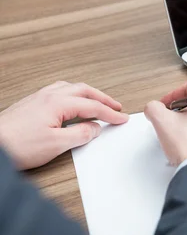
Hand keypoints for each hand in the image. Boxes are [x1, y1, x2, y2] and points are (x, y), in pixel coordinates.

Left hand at [0, 82, 128, 169]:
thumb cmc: (16, 145)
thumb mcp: (57, 144)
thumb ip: (80, 134)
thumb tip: (94, 128)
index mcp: (58, 103)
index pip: (92, 106)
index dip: (110, 114)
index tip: (122, 119)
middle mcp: (49, 96)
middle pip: (84, 90)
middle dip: (103, 98)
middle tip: (116, 107)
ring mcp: (38, 98)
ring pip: (70, 88)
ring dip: (88, 94)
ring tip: (97, 102)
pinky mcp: (31, 104)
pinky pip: (58, 91)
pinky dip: (73, 95)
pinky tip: (72, 104)